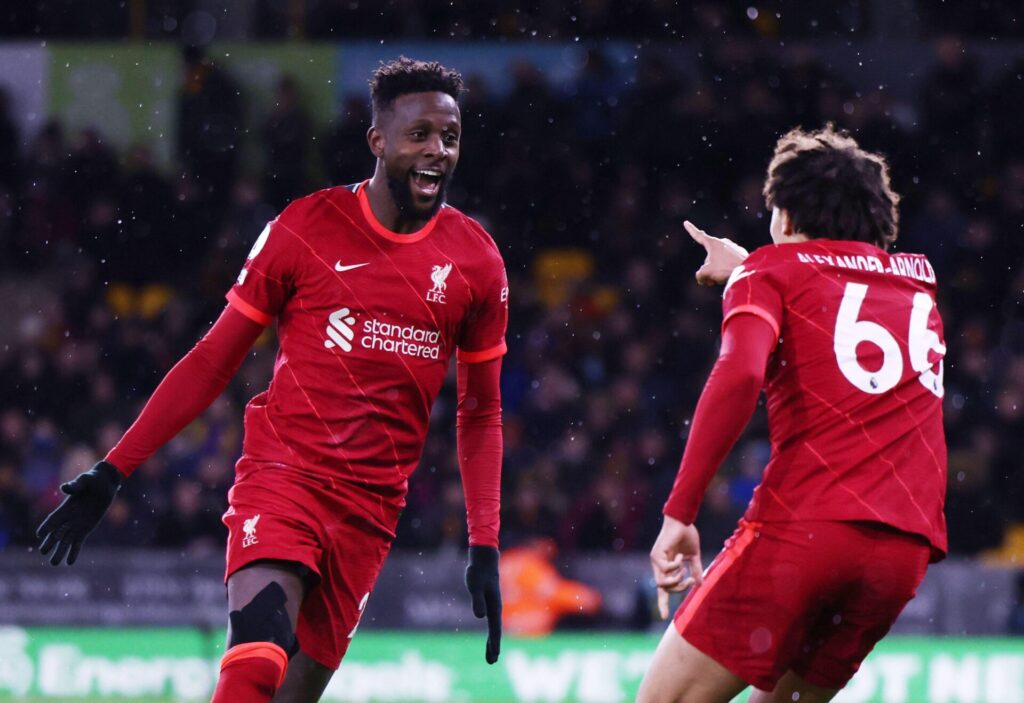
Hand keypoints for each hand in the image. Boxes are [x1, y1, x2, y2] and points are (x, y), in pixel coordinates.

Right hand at [36, 461, 121, 565]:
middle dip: (50, 542)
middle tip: (43, 552)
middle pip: (56, 533)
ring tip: (54, 564)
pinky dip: (74, 552)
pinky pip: (78, 542)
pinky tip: (69, 562)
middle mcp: (68, 518)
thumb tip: (64, 487)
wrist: (105, 483)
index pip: (53, 519)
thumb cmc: (93, 479)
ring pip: (66, 541)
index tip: (40, 535)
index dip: (47, 526)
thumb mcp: (85, 480)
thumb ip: (75, 485)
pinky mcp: (86, 528)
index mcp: (65, 507)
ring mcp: (77, 524)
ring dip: (60, 551)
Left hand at [465, 545, 501, 663]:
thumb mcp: (475, 585)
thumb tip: (480, 616)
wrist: (484, 560)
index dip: (494, 642)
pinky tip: (489, 641)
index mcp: (494, 606)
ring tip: (491, 658)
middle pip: (496, 631)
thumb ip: (477, 600)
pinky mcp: (488, 604)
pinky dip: (491, 635)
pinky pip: (491, 623)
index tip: (494, 655)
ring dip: (493, 643)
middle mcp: (496, 608)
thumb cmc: (478, 572)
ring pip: (494, 629)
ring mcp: (493, 607)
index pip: (495, 628)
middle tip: (492, 662)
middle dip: (494, 647)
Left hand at [649, 515, 703, 618]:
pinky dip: (676, 566)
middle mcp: (659, 566)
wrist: (682, 521)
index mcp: (666, 568)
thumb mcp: (693, 557)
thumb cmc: (687, 536)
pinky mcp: (657, 554)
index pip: (662, 589)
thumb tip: (699, 585)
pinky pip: (666, 569)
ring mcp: (656, 560)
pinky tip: (680, 557)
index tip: (664, 616)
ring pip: (663, 582)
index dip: (663, 602)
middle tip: (690, 580)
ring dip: (677, 579)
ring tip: (684, 568)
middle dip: (679, 588)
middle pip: (664, 589)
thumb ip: (695, 570)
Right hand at [685, 220, 748, 285]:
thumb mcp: (706, 273)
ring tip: (722, 279)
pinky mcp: (740, 254)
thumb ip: (699, 275)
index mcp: (713, 243)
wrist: (747, 270)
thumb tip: (702, 277)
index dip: (691, 230)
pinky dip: (727, 270)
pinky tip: (732, 275)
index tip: (686, 223)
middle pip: (708, 258)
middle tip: (710, 279)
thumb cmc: (725, 269)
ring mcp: (733, 248)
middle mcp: (723, 243)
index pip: (698, 235)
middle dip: (708, 269)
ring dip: (717, 271)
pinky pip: (729, 263)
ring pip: (719, 262)